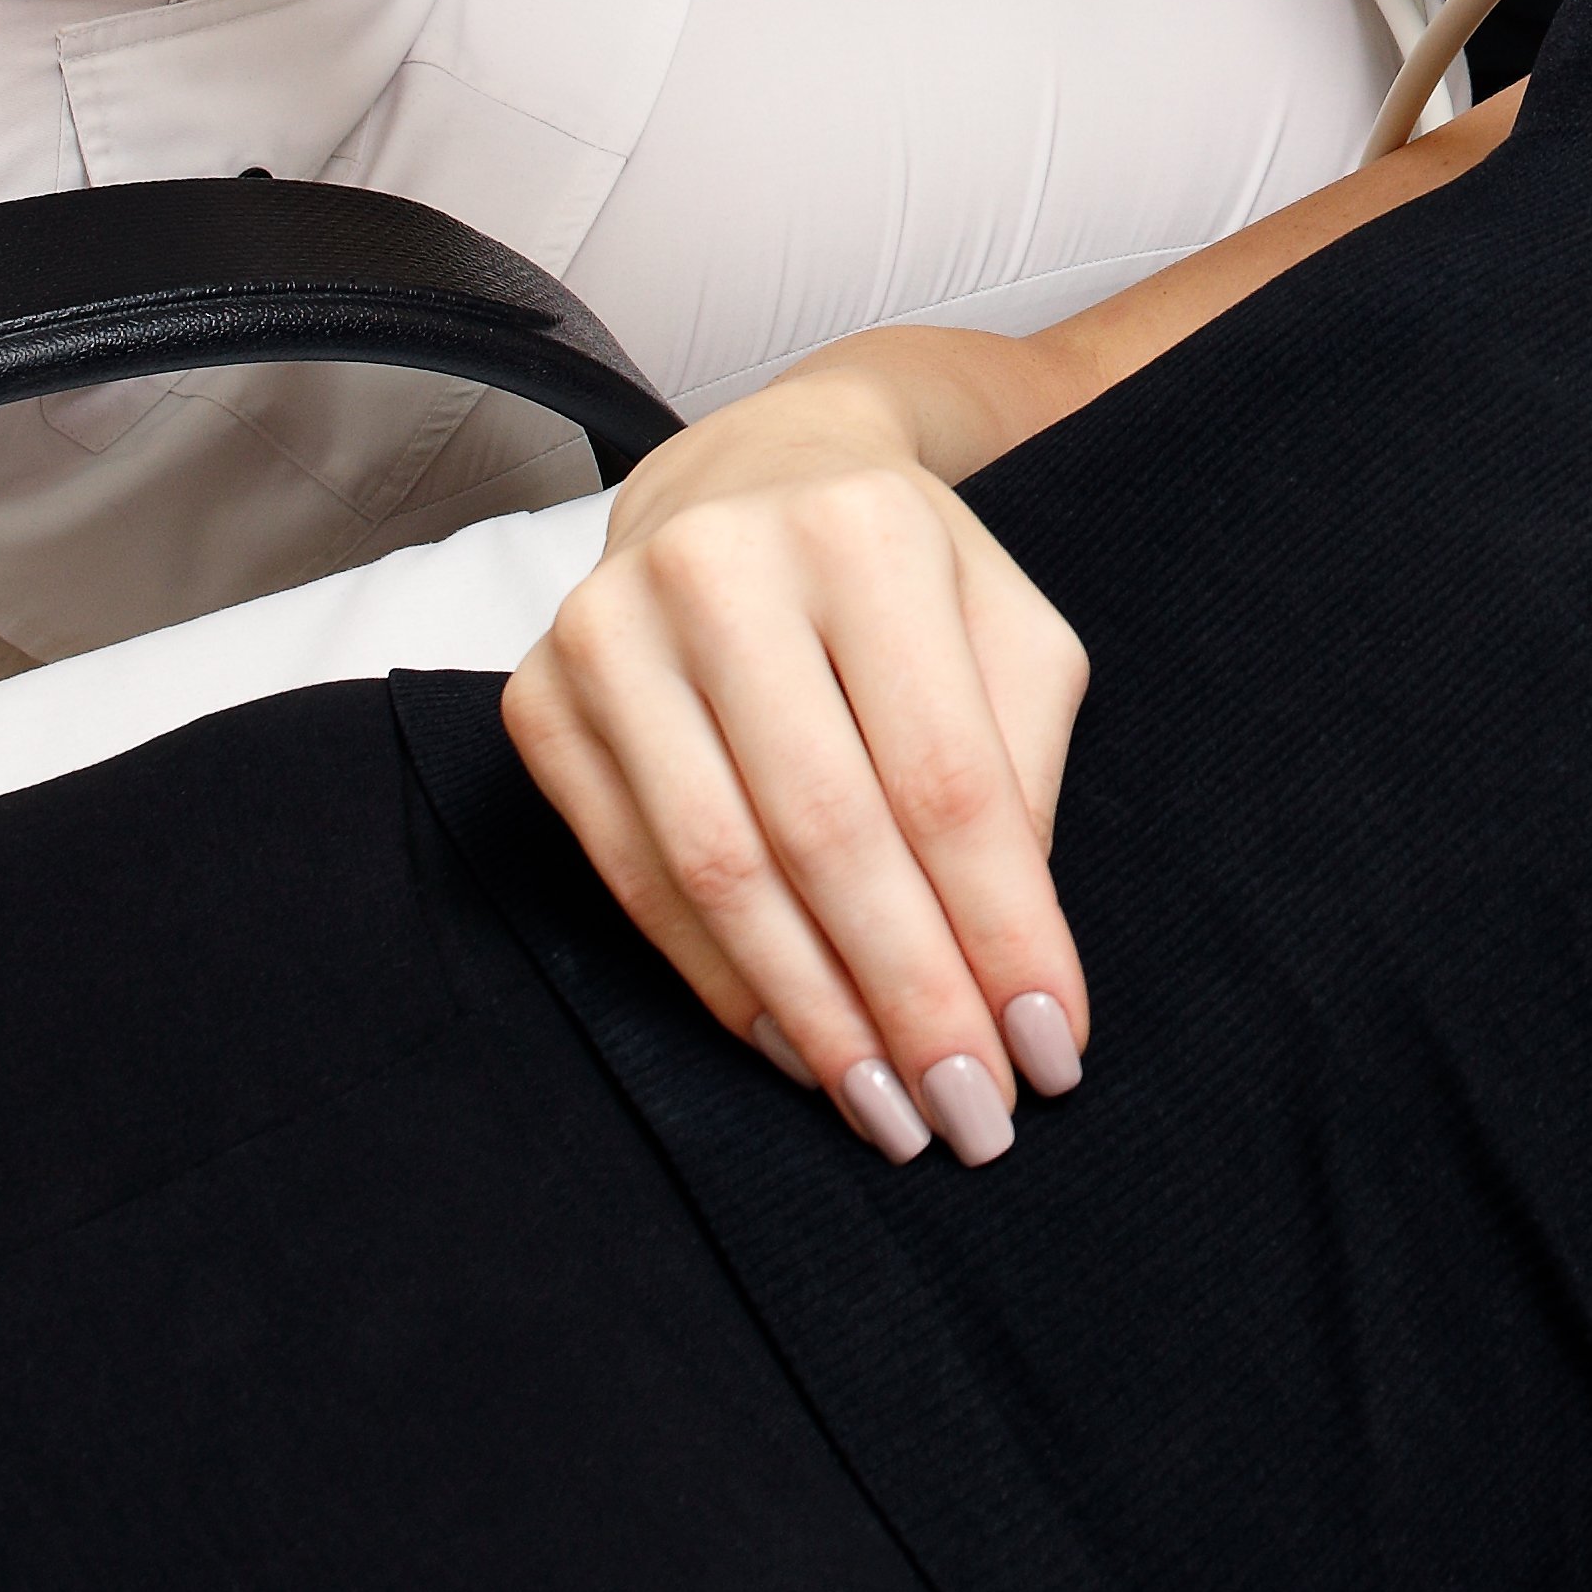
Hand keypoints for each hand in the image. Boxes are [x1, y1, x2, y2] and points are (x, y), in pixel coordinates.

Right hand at [500, 354, 1096, 1162]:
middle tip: (971, 1115)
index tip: (1051, 1048)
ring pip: (720, 870)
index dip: (1000, 927)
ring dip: (815, 1014)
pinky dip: (723, 981)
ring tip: (891, 1110)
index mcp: (864, 531)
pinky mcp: (540, 701)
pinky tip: (797, 1044)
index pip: (946, 774)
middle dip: (909, 995)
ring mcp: (609, 631)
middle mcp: (721, 567)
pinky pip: (635, 879)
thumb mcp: (1005, 629)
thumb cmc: (901, 574)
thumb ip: (1021, 770)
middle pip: (828, 831)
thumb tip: (1010, 960)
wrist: (749, 476)